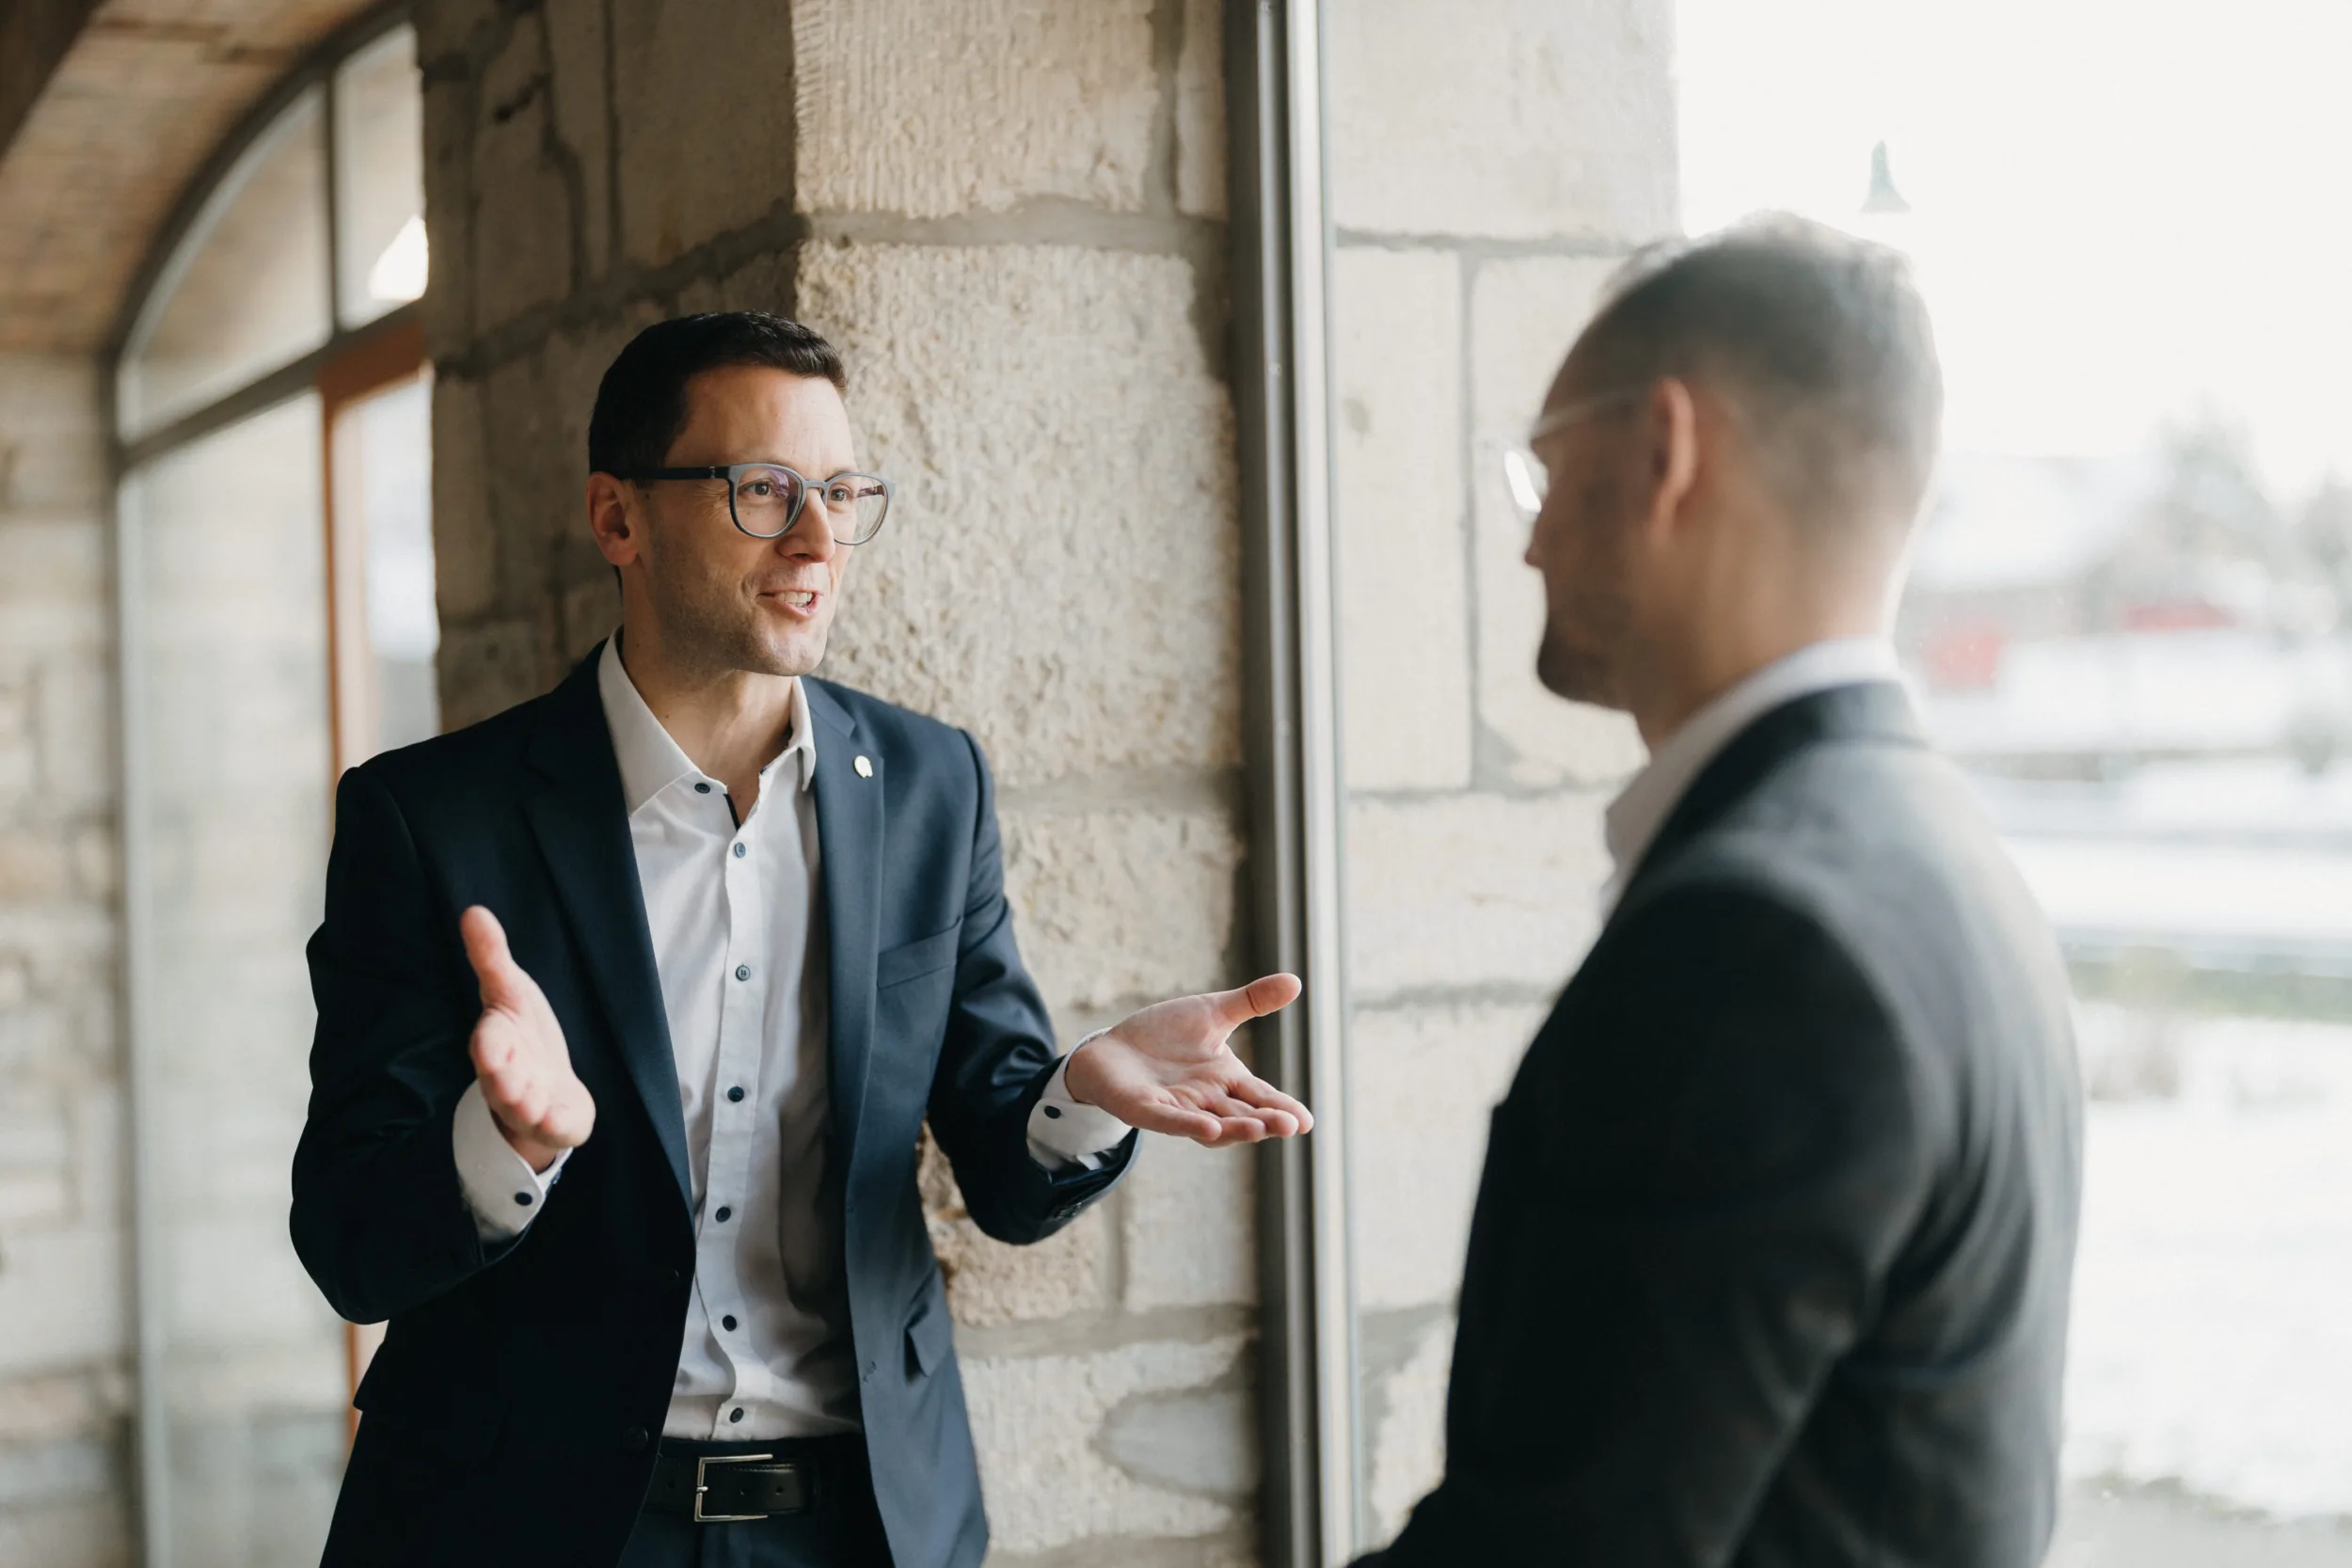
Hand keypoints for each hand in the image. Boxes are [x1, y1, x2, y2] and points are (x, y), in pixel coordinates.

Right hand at [460, 906, 593, 1172]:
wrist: (548, 1086)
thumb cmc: (524, 1036)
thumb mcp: (511, 992)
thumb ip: (492, 958)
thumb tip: (472, 911)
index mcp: (496, 1045)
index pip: (488, 1044)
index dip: (489, 1047)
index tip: (489, 1046)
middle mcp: (507, 1078)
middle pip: (500, 1082)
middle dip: (503, 1082)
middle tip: (510, 1083)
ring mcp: (530, 1105)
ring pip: (524, 1109)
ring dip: (527, 1106)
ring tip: (532, 1103)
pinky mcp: (555, 1123)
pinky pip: (554, 1127)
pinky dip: (554, 1124)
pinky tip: (556, 1121)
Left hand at [1062, 974, 1312, 1145]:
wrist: (1112, 1049)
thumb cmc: (1164, 1036)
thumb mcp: (1212, 1013)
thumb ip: (1252, 1002)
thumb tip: (1296, 982)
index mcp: (1226, 1080)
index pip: (1261, 1097)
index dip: (1283, 1109)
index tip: (1307, 1121)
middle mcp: (1206, 1099)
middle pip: (1242, 1115)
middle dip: (1266, 1122)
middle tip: (1292, 1126)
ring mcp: (1177, 1108)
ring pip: (1212, 1125)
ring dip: (1236, 1128)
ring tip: (1259, 1128)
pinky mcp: (1145, 1109)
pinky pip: (1169, 1121)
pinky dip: (1188, 1124)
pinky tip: (1208, 1126)